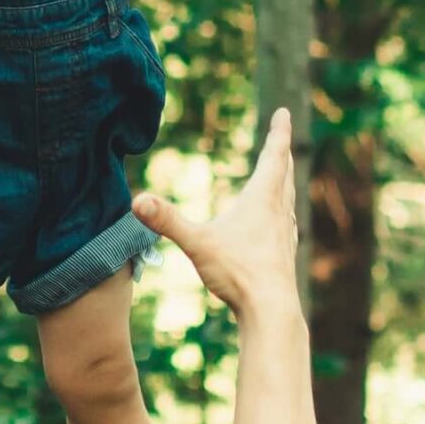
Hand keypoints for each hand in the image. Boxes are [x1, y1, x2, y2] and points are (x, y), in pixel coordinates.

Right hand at [132, 108, 300, 318]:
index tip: (285, 112)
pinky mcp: (284, 255)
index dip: (280, 132)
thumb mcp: (197, 243)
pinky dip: (282, 212)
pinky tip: (278, 224)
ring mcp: (285, 234)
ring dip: (285, 181)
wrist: (271, 311)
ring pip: (288, 198)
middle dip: (282, 152)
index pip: (275, 155)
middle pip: (285, 173)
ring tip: (283, 175)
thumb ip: (167, 221)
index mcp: (262, 199)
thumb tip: (136, 200)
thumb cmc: (238, 273)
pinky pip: (286, 224)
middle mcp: (279, 212)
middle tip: (283, 136)